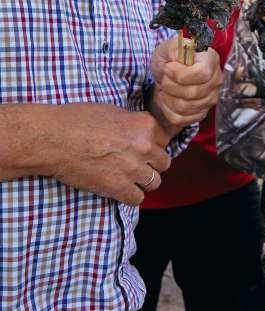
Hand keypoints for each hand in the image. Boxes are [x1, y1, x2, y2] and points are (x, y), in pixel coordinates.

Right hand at [48, 103, 170, 205]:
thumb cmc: (78, 120)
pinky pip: (137, 199)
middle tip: (137, 163)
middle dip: (152, 163)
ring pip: (155, 182)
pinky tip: (120, 189)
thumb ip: (133, 123)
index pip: (165, 139)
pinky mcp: (118, 187)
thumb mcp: (113, 111)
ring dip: (143, 181)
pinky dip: (130, 196)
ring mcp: (133, 169)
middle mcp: (145, 146)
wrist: (54, 139)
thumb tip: (141, 132)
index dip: (154, 144)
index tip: (144, 148)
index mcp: (145, 125)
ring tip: (129, 177)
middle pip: (164, 162)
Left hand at [150, 38, 222, 132]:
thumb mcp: (168, 47)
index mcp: (211, 60)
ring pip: (185, 107)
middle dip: (170, 86)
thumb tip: (181, 56)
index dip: (180, 74)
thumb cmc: (170, 59)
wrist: (167, 74)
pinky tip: (167, 99)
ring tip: (164, 88)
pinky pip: (181, 119)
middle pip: (193, 93)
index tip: (168, 68)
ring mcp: (211, 98)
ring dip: (167, 98)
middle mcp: (216, 80)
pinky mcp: (202, 113)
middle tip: (164, 78)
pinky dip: (167, 110)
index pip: (202, 73)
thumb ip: (174, 49)